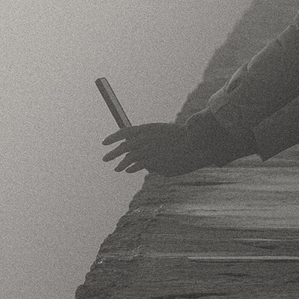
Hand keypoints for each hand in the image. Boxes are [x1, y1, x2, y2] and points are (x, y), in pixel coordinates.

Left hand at [102, 120, 222, 175]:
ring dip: (121, 164)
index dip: (113, 137)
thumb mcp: (162, 133)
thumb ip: (148, 140)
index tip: (104, 142)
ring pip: (128, 159)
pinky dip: (131, 168)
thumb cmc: (181, 138)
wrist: (194, 144)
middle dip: (112, 153)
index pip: (124, 131)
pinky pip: (137, 166)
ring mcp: (148, 150)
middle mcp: (144, 138)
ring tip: (116, 168)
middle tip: (104, 159)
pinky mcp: (152, 161)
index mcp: (147, 128)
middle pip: (123, 147)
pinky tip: (128, 170)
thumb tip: (138, 151)